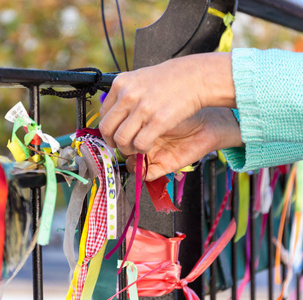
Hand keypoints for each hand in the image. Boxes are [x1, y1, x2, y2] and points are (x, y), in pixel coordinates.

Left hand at [100, 53, 234, 154]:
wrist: (195, 76)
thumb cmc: (170, 79)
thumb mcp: (139, 78)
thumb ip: (125, 93)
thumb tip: (113, 110)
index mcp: (120, 84)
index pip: (103, 114)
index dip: (108, 128)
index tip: (115, 133)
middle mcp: (128, 95)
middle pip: (107, 129)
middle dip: (113, 142)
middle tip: (122, 145)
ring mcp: (142, 108)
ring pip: (121, 140)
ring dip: (127, 149)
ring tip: (136, 147)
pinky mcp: (158, 121)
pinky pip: (140, 144)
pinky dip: (141, 150)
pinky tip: (148, 145)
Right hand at [125, 108, 242, 180]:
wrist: (207, 122)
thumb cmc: (181, 107)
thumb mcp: (155, 107)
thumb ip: (136, 112)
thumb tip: (117, 122)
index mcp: (137, 125)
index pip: (116, 133)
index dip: (115, 132)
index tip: (119, 126)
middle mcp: (141, 140)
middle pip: (120, 149)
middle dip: (121, 144)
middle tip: (128, 137)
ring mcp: (150, 155)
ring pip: (129, 164)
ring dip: (130, 158)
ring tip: (137, 149)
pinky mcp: (161, 166)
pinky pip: (145, 175)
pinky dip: (142, 172)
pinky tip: (145, 163)